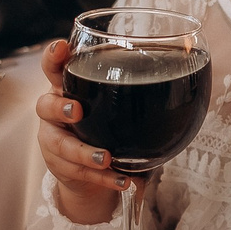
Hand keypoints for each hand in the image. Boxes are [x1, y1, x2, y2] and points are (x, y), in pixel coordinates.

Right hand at [35, 37, 125, 224]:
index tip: (62, 48)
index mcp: (67, 87)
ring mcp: (52, 139)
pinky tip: (122, 181)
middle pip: (45, 105)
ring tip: (105, 158)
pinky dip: (102, 178)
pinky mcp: (59, 165)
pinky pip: (78, 171)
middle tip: (78, 112)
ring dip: (84, 152)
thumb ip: (136, 94)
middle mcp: (54, 111)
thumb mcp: (115, 105)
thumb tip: (186, 89)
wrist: (90, 167)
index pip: (53, 66)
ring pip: (59, 144)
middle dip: (60, 107)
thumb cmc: (105, 124)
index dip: (53, 56)